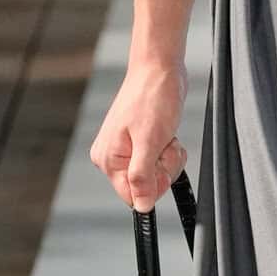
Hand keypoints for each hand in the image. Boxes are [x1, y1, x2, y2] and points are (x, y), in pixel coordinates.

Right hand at [90, 54, 189, 212]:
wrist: (160, 69)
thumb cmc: (152, 97)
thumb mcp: (149, 142)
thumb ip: (143, 177)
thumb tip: (142, 207)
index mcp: (108, 159)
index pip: (133, 197)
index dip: (153, 184)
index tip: (159, 161)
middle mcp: (112, 156)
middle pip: (146, 186)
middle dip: (163, 166)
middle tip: (163, 142)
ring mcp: (126, 149)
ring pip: (156, 173)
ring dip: (168, 156)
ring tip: (164, 133)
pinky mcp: (139, 142)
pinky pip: (159, 160)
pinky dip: (168, 149)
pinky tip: (166, 132)